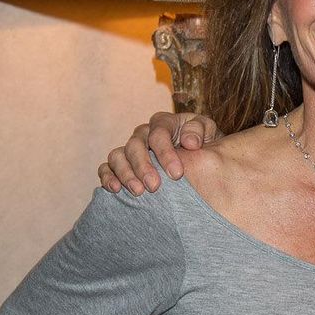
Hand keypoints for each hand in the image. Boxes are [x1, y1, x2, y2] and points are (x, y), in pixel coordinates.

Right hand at [98, 111, 219, 194]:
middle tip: (154, 186)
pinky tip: (116, 190)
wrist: (201, 159)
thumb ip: (199, 130)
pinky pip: (106, 167)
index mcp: (164, 123)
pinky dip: (108, 177)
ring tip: (138, 191)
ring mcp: (130, 149)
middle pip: (135, 145)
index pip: (158, 133)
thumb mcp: (208, 131)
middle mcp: (143, 134)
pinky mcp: (121, 164)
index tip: (177, 174)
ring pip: (117, 156)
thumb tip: (189, 142)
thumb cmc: (204, 144)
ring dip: (125, 174)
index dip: (165, 153)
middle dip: (143, 166)